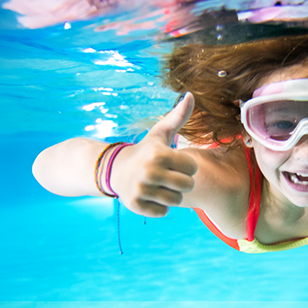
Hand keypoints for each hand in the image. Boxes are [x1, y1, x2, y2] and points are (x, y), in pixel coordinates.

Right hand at [109, 93, 198, 217]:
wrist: (114, 169)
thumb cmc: (145, 150)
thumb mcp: (160, 132)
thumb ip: (178, 116)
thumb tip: (191, 94)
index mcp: (159, 154)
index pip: (192, 168)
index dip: (186, 166)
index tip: (174, 162)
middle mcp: (149, 172)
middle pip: (187, 186)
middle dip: (181, 182)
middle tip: (168, 176)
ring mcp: (141, 190)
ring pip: (176, 200)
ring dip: (171, 194)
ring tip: (160, 185)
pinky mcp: (135, 206)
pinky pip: (163, 212)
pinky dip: (159, 206)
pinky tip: (151, 195)